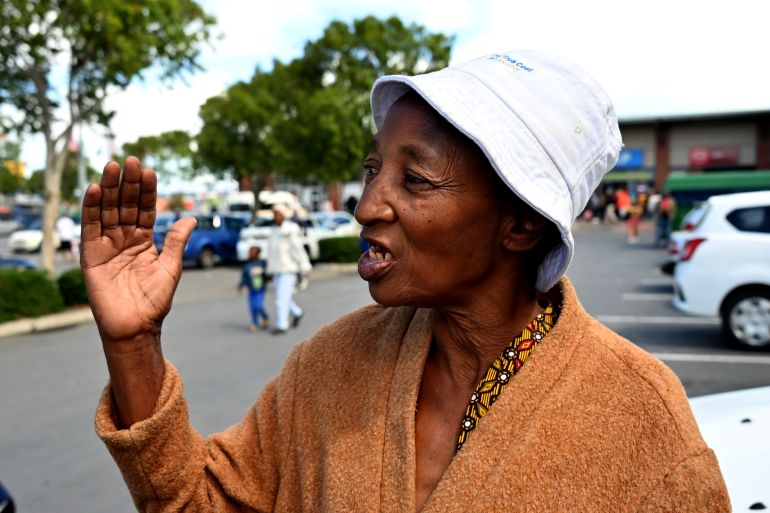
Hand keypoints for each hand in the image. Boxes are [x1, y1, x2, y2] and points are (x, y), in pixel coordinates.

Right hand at [81, 157, 195, 342]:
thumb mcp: (171, 268)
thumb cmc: (155, 301)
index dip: (147, 191)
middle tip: (131, 160)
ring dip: (110, 188)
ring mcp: (107, 245)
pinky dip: (92, 208)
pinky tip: (96, 190)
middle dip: (129, 183)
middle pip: (126, 205)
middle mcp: (125, 238)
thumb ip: (177, 242)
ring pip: (108, 211)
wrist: (135, 326)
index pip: (146, 209)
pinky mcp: (91, 254)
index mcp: (145, 240)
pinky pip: (91, 228)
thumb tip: (191, 217)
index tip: (150, 170)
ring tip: (113, 166)